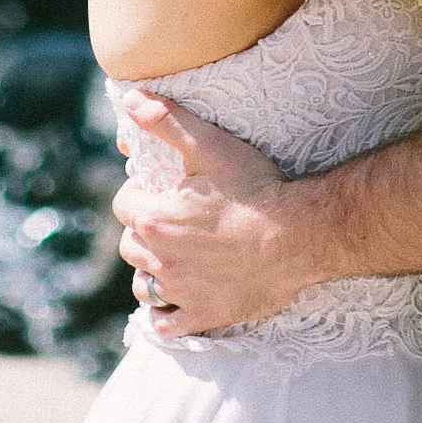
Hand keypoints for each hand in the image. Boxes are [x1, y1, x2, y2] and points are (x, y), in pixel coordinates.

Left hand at [113, 96, 314, 336]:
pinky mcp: (204, 315)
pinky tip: (178, 298)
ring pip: (143, 285)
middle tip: (172, 221)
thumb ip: (167, 121)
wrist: (297, 235)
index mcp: (153, 218)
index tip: (160, 189)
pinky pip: (167, 323)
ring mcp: (181, 291)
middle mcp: (159, 259)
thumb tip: (132, 99)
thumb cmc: (255, 188)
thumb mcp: (210, 145)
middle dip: (144, 232)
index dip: (140, 193)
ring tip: (173, 258)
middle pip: (130, 245)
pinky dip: (165, 313)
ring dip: (152, 271)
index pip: (123, 204)